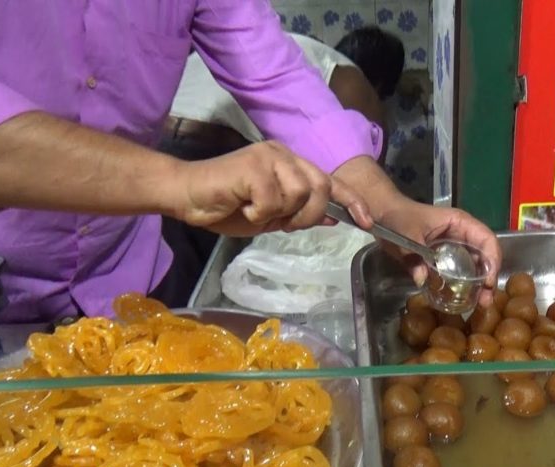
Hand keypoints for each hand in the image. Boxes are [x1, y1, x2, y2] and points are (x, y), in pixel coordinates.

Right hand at [172, 141, 370, 235]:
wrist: (187, 196)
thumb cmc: (226, 206)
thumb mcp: (272, 216)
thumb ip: (301, 213)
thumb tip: (335, 217)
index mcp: (291, 164)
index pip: (330, 180)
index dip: (352, 201)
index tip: (368, 223)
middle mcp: (283, 154)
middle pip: (321, 186)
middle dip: (309, 214)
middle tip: (284, 224)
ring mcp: (268, 156)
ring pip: (301, 193)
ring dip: (281, 213)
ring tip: (257, 211)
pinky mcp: (253, 165)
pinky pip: (273, 199)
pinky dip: (260, 213)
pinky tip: (244, 206)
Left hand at [380, 199, 501, 307]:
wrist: (384, 215)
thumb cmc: (399, 216)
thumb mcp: (407, 234)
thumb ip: (415, 256)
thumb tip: (422, 279)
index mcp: (459, 222)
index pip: (486, 239)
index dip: (492, 260)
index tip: (489, 281)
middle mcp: (462, 234)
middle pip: (485, 255)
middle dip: (488, 277)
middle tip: (486, 300)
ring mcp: (454, 246)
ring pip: (474, 265)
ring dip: (479, 284)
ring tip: (479, 303)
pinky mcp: (444, 257)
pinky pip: (459, 271)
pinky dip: (463, 284)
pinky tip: (463, 298)